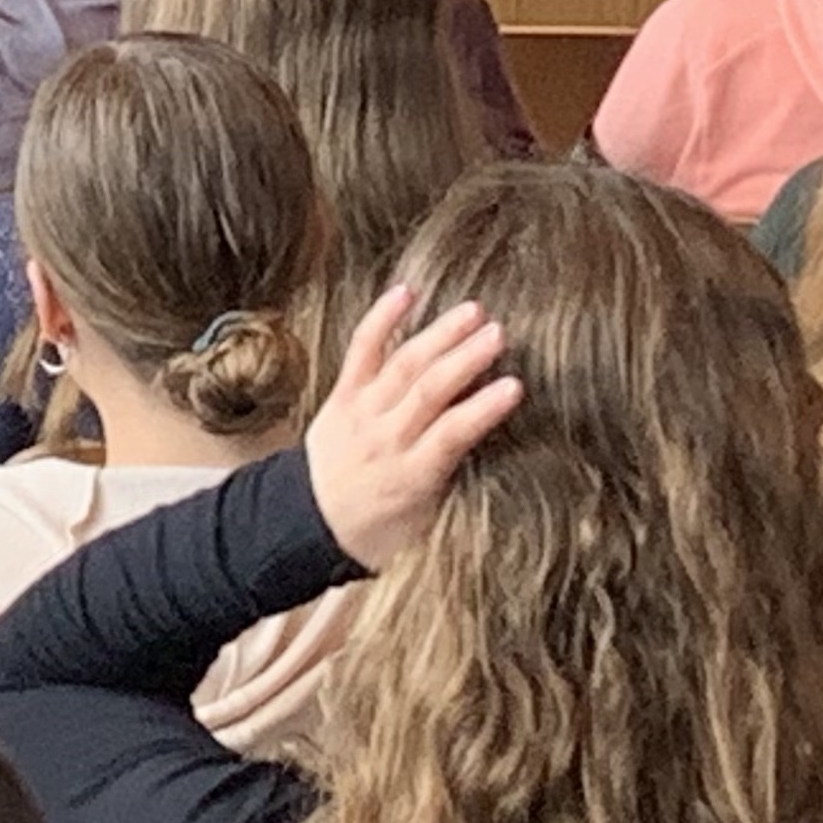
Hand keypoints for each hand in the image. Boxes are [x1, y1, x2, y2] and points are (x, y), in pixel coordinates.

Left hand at [302, 286, 520, 571]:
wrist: (307, 526)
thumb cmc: (378, 530)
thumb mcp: (425, 522)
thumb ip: (454, 484)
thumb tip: (504, 455)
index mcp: (411, 478)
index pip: (450, 437)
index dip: (482, 409)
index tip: (514, 386)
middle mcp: (385, 440)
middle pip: (427, 392)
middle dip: (464, 360)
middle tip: (498, 334)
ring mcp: (360, 413)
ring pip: (402, 366)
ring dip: (438, 336)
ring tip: (472, 312)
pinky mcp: (342, 394)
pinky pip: (361, 351)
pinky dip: (382, 319)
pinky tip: (406, 292)